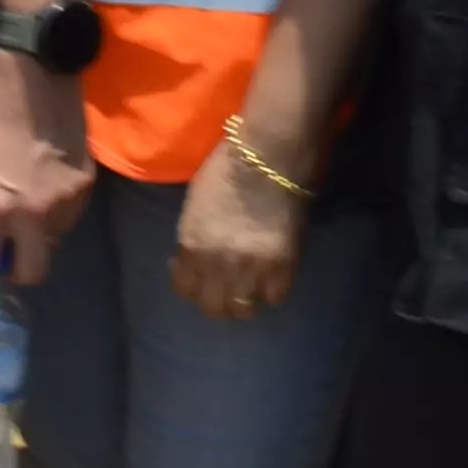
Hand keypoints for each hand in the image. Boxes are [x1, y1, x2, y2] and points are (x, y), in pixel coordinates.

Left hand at [0, 51, 92, 290]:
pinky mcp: (86, 187)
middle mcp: (35, 214)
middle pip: (30, 273)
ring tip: (17, 216)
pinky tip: (38, 194)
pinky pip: (66, 220)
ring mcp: (66, 202)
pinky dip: (50, 219)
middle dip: (9, 271)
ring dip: (31, 242)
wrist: (37, 74)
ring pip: (51, 246)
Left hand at [164, 142, 306, 321]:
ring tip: (251, 285)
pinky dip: (272, 290)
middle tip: (227, 287)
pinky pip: (275, 297)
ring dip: (246, 299)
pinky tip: (272, 276)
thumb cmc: (226, 171)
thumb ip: (194, 239)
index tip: (202, 275)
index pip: (184, 290)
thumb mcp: (194, 208)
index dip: (193, 285)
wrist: (268, 157)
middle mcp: (217, 263)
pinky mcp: (282, 266)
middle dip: (218, 300)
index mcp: (191, 246)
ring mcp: (251, 268)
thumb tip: (196, 260)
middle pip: (214, 308)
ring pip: (244, 309)